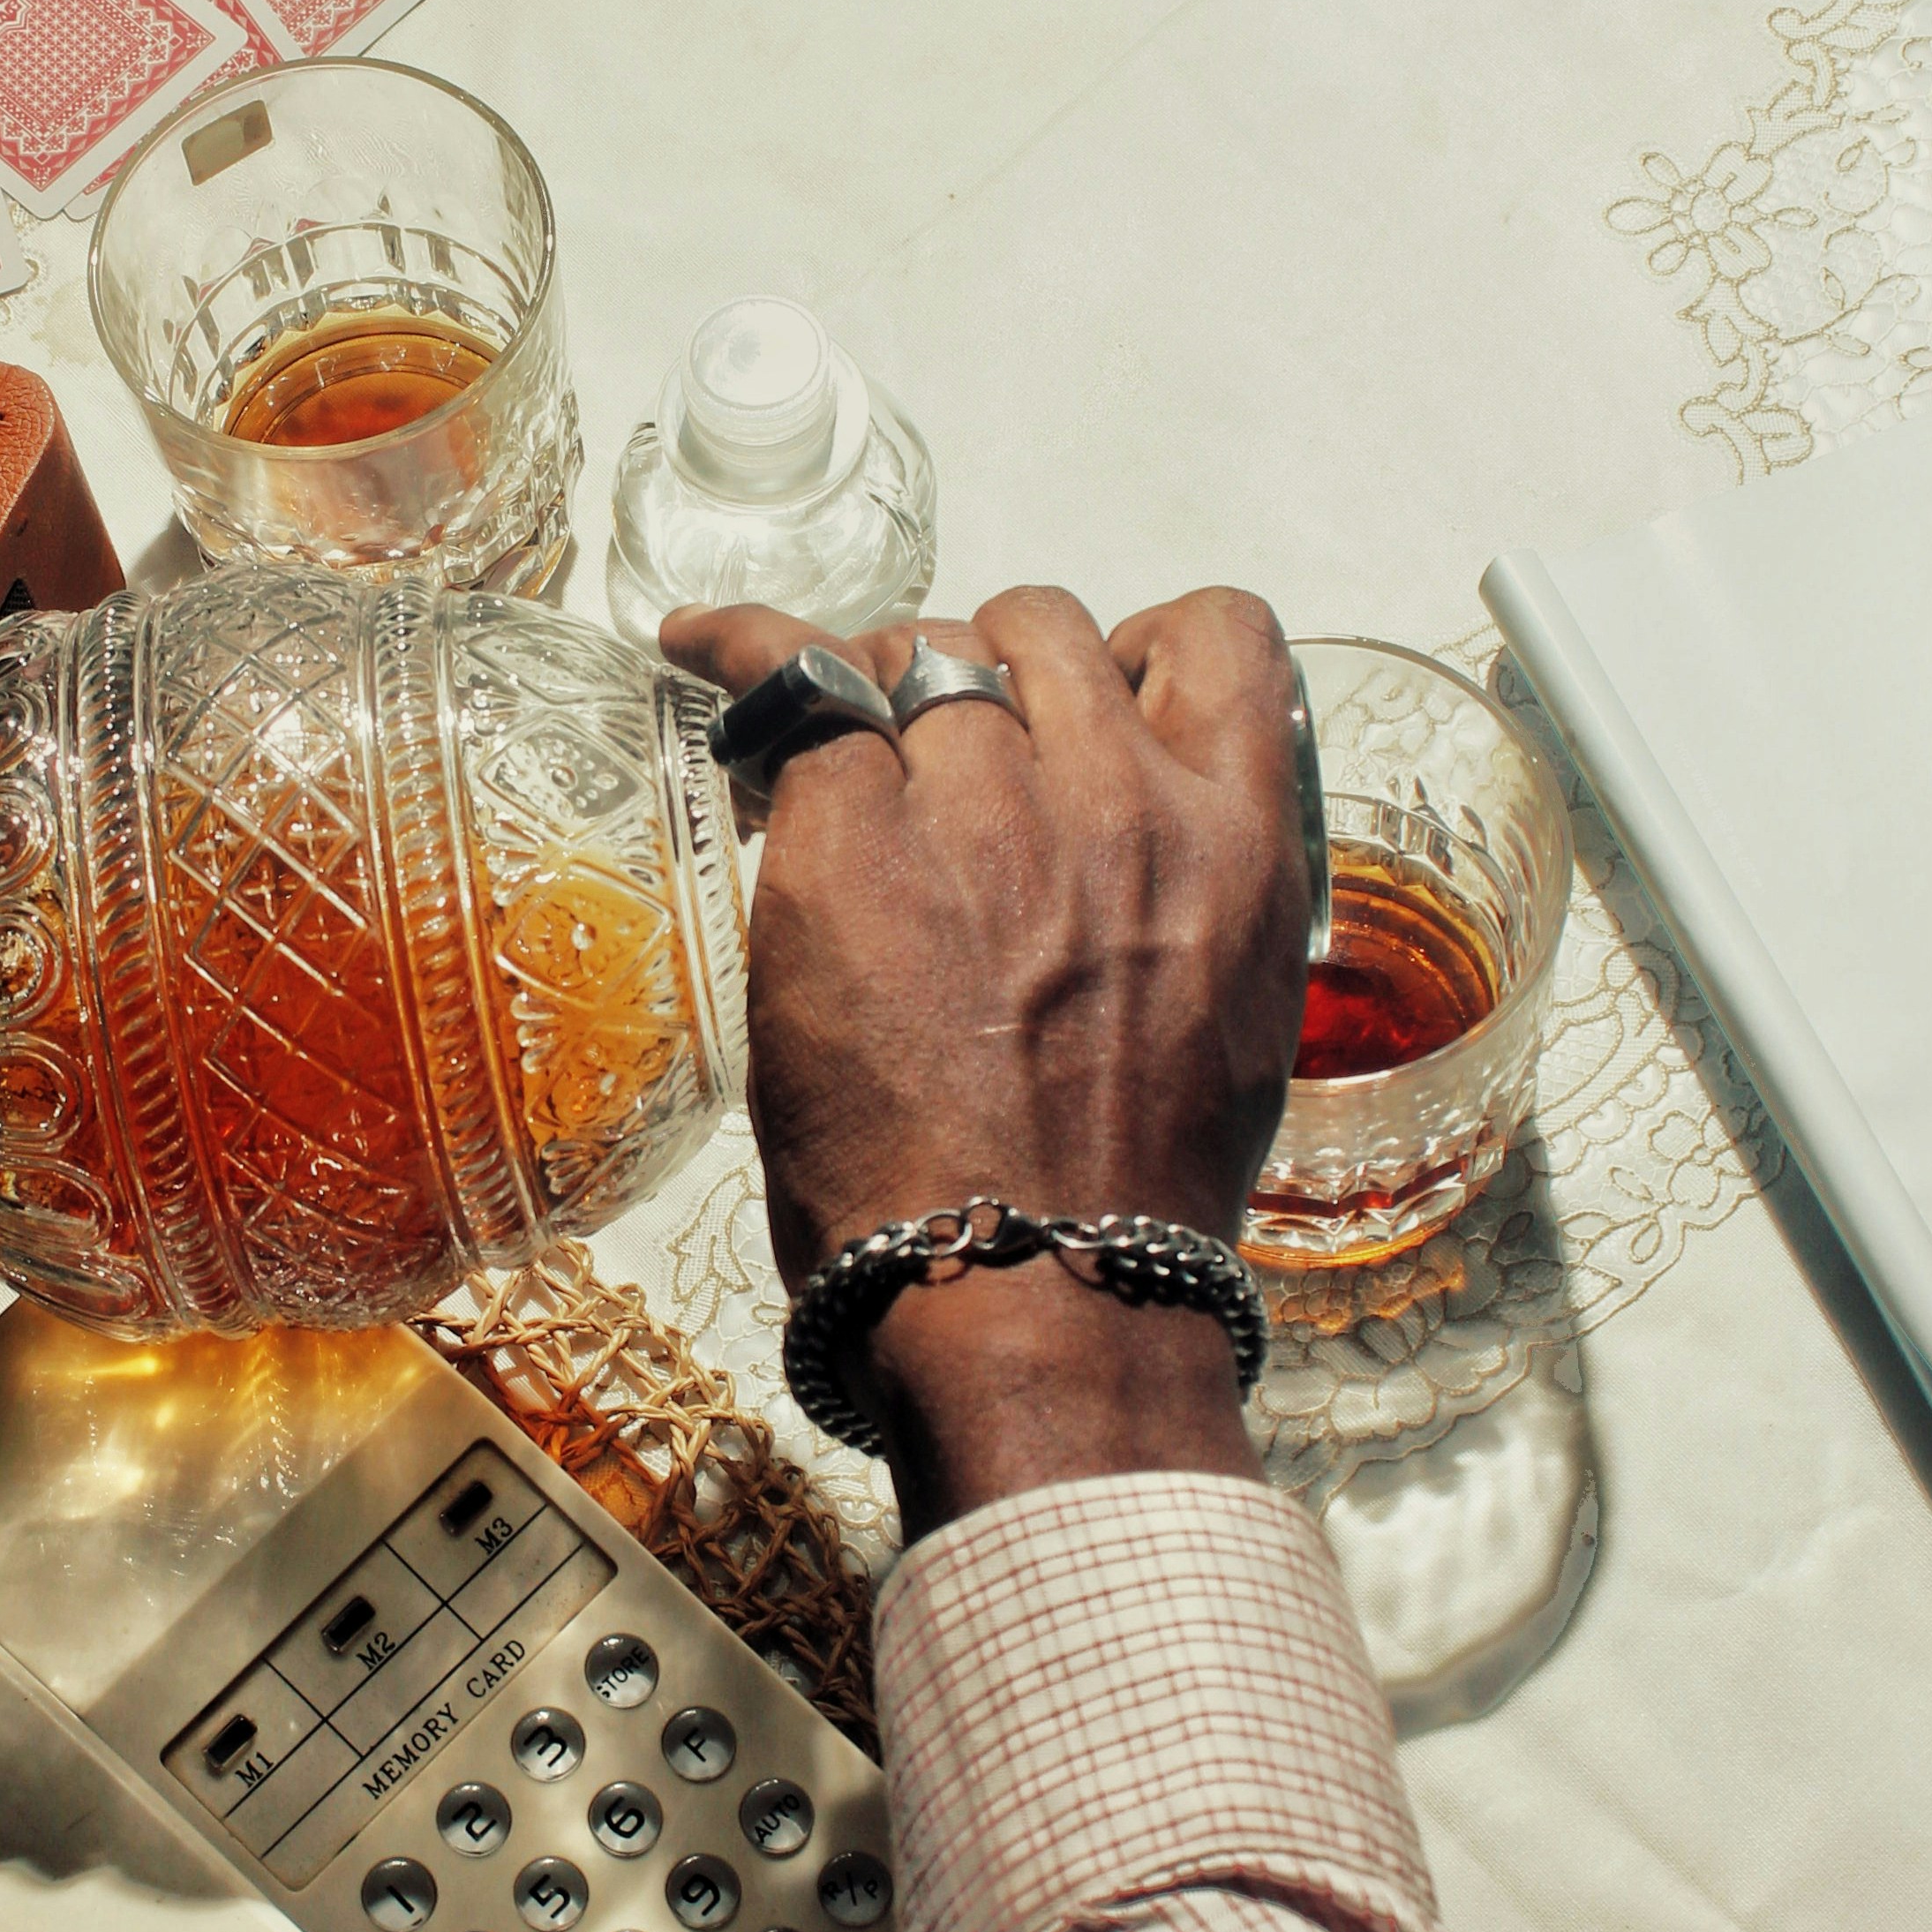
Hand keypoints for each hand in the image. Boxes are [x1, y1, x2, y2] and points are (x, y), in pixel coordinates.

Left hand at [659, 584, 1311, 1537]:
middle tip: (923, 752)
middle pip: (1041, 634)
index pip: (1218, 643)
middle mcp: (1124, 798)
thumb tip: (1115, 911)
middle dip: (982, 674)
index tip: (1084, 687)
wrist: (1039, 1297)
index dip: (1136, 646)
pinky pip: (794, 681)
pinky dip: (738, 648)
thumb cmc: (1120, 1222)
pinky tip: (691, 651)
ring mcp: (990, 811)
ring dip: (876, 677)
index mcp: (1240, 850)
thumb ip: (1181, 932)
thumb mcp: (1220, 1043)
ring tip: (820, 728)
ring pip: (924, 649)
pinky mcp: (854, 843)